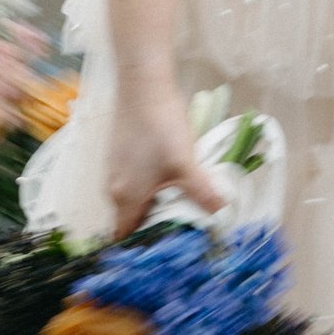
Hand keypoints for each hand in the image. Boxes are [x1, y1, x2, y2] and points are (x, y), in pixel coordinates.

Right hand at [105, 82, 225, 236]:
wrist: (143, 85)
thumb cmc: (160, 127)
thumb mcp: (185, 164)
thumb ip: (201, 193)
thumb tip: (219, 213)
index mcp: (125, 197)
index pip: (126, 235)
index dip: (144, 246)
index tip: (166, 249)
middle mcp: (114, 187)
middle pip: (132, 219)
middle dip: (155, 226)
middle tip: (183, 229)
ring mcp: (115, 169)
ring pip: (135, 199)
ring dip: (156, 205)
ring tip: (183, 205)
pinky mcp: (121, 154)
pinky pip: (135, 182)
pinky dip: (151, 188)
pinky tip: (172, 179)